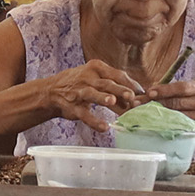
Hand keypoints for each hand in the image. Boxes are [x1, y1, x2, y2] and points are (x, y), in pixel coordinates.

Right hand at [34, 59, 150, 127]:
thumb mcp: (95, 78)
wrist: (52, 92)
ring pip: (93, 95)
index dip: (130, 84)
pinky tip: (104, 128)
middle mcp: (87, 78)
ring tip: (113, 102)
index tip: (142, 94)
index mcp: (96, 68)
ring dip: (103, 98)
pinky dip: (94, 121)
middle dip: (120, 90)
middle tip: (133, 97)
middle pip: (107, 84)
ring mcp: (79, 93)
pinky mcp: (73, 107)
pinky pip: (84, 115)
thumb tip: (135, 98)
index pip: (117, 75)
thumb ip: (113, 86)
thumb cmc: (80, 84)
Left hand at [143, 76, 194, 131]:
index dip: (164, 90)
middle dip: (157, 102)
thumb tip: (150, 89)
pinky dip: (169, 126)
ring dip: (159, 115)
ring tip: (144, 114)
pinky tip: (157, 125)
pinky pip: (182, 127)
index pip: (182, 87)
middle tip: (139, 104)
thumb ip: (177, 91)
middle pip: (178, 101)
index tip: (149, 92)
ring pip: (178, 115)